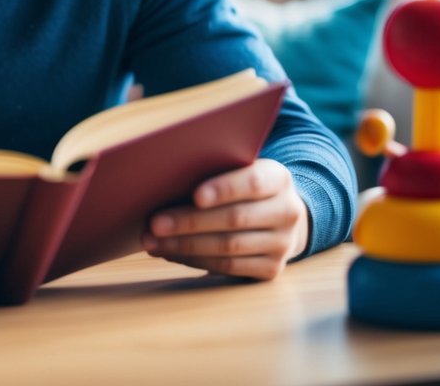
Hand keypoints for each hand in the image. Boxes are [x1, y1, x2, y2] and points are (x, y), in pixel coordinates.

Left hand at [140, 159, 308, 279]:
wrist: (278, 215)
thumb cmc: (240, 186)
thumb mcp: (236, 170)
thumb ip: (212, 171)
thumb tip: (163, 181)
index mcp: (278, 178)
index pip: (253, 183)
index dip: (224, 189)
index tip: (196, 196)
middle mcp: (287, 211)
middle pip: (234, 219)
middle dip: (189, 222)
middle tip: (154, 224)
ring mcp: (282, 244)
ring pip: (228, 247)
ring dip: (184, 245)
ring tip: (152, 241)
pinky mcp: (272, 269)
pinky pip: (228, 267)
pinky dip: (194, 260)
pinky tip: (170, 253)